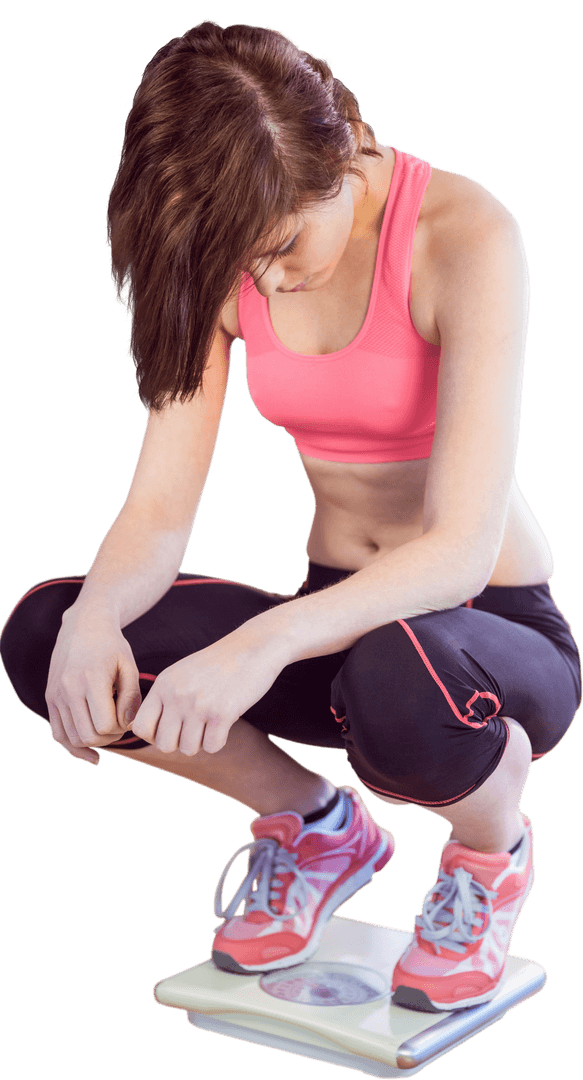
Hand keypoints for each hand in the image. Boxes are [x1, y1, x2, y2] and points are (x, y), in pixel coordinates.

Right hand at [45, 608, 141, 764]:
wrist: (83, 626)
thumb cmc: (112, 646)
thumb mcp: (129, 667)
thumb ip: (132, 698)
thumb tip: (128, 726)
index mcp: (91, 679)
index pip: (105, 725)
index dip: (121, 728)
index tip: (128, 716)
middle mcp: (69, 689)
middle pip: (88, 736)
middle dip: (109, 738)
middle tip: (120, 724)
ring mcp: (56, 695)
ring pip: (73, 739)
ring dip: (94, 741)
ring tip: (108, 729)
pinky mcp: (51, 698)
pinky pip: (58, 734)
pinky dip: (74, 748)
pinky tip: (93, 754)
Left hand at [131, 629, 285, 754]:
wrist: (253, 647)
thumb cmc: (218, 665)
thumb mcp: (182, 674)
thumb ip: (164, 698)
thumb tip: (146, 732)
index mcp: (163, 684)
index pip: (140, 727)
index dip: (153, 735)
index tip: (171, 729)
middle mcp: (176, 695)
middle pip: (163, 745)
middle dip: (179, 743)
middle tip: (194, 729)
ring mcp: (198, 704)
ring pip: (188, 749)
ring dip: (201, 743)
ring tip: (210, 724)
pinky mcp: (222, 713)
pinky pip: (212, 747)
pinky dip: (219, 741)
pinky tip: (224, 724)